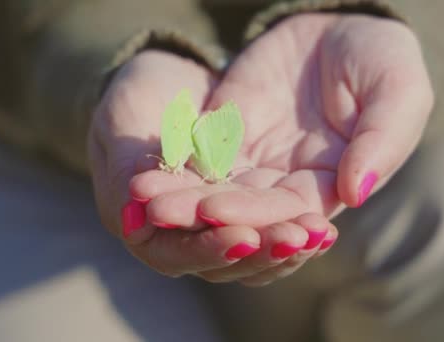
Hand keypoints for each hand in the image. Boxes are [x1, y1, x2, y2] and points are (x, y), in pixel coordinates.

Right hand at [89, 50, 336, 285]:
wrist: (165, 84)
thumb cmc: (131, 103)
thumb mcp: (120, 124)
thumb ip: (122, 170)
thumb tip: (133, 215)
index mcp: (143, 226)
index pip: (175, 252)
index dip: (207, 248)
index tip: (243, 237)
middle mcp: (184, 234)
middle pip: (223, 260)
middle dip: (260, 250)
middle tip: (295, 238)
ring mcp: (220, 222)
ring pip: (254, 249)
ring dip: (286, 245)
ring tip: (319, 233)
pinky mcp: (250, 204)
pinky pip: (273, 223)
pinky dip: (297, 226)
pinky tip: (324, 225)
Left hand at [130, 13, 432, 284]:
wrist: (340, 26)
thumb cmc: (381, 59)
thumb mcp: (397, 90)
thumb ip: (383, 141)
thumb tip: (356, 193)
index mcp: (329, 184)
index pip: (290, 211)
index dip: (255, 215)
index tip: (217, 212)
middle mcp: (286, 182)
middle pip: (241, 208)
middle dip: (201, 213)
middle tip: (160, 212)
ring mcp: (253, 160)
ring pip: (212, 188)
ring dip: (178, 196)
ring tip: (142, 196)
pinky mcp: (226, 134)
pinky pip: (196, 153)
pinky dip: (173, 161)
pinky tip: (142, 165)